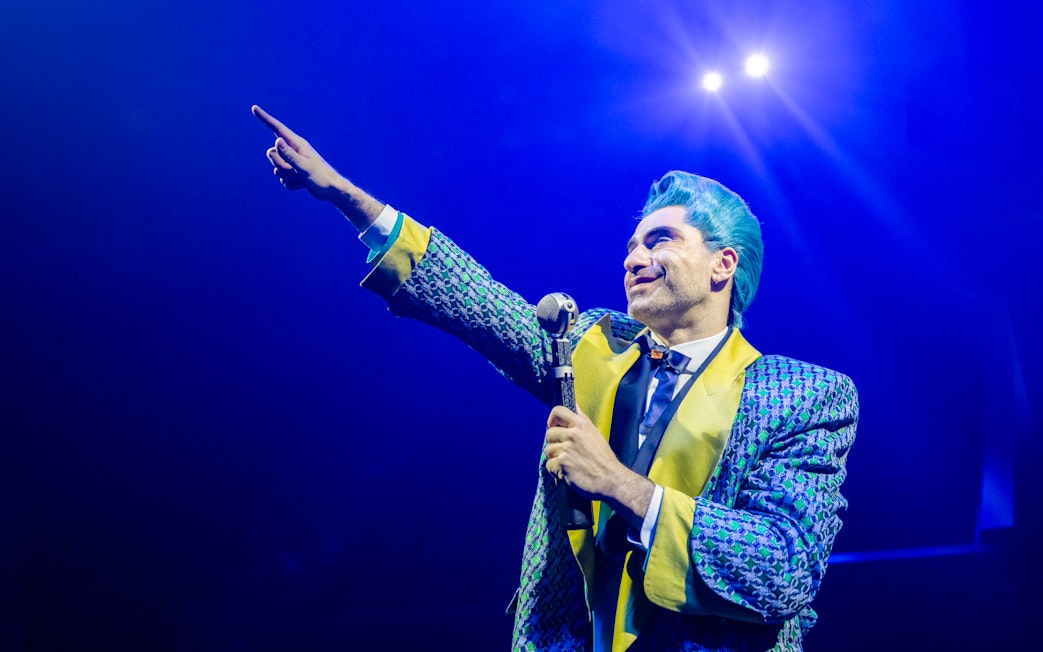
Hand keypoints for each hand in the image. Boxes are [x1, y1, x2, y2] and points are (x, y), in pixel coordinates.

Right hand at [252, 105, 344, 201]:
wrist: (332, 191)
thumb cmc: (321, 177)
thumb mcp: (304, 167)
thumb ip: (289, 155)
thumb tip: (277, 140)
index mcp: (297, 144)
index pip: (277, 128)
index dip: (265, 119)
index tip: (254, 108)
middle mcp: (294, 151)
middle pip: (272, 154)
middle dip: (280, 165)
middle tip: (296, 171)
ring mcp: (293, 162)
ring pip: (277, 169)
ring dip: (287, 176)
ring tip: (302, 178)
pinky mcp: (294, 173)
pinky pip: (282, 179)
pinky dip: (291, 184)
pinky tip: (303, 184)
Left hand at [545, 406, 655, 525]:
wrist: (610, 479)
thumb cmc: (605, 459)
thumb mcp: (595, 434)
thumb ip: (582, 421)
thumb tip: (575, 406)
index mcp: (582, 425)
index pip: (558, 411)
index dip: (552, 419)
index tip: (553, 426)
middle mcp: (573, 434)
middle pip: (549, 433)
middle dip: (554, 443)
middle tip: (564, 452)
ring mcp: (566, 449)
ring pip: (548, 450)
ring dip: (555, 458)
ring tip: (568, 464)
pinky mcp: (562, 463)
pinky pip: (549, 465)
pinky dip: (555, 471)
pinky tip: (566, 473)